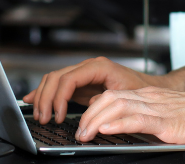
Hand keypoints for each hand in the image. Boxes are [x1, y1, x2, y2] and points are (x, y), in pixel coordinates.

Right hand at [21, 57, 162, 123]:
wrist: (151, 87)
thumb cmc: (141, 91)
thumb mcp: (125, 98)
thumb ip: (105, 103)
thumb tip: (87, 115)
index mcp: (99, 67)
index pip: (69, 78)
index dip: (59, 97)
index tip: (58, 116)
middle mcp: (88, 67)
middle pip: (57, 77)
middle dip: (46, 98)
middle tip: (44, 118)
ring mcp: (83, 73)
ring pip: (54, 79)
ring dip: (43, 97)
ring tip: (41, 116)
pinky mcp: (81, 83)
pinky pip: (58, 84)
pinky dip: (45, 93)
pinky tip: (32, 100)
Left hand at [75, 87, 184, 144]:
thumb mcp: (170, 115)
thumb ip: (150, 118)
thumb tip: (129, 128)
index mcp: (151, 97)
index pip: (113, 96)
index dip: (93, 108)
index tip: (83, 123)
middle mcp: (152, 99)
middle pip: (110, 98)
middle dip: (88, 115)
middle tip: (79, 132)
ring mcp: (159, 109)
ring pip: (118, 106)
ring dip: (96, 120)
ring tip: (85, 134)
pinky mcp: (168, 122)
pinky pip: (138, 119)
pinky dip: (118, 123)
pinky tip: (106, 129)